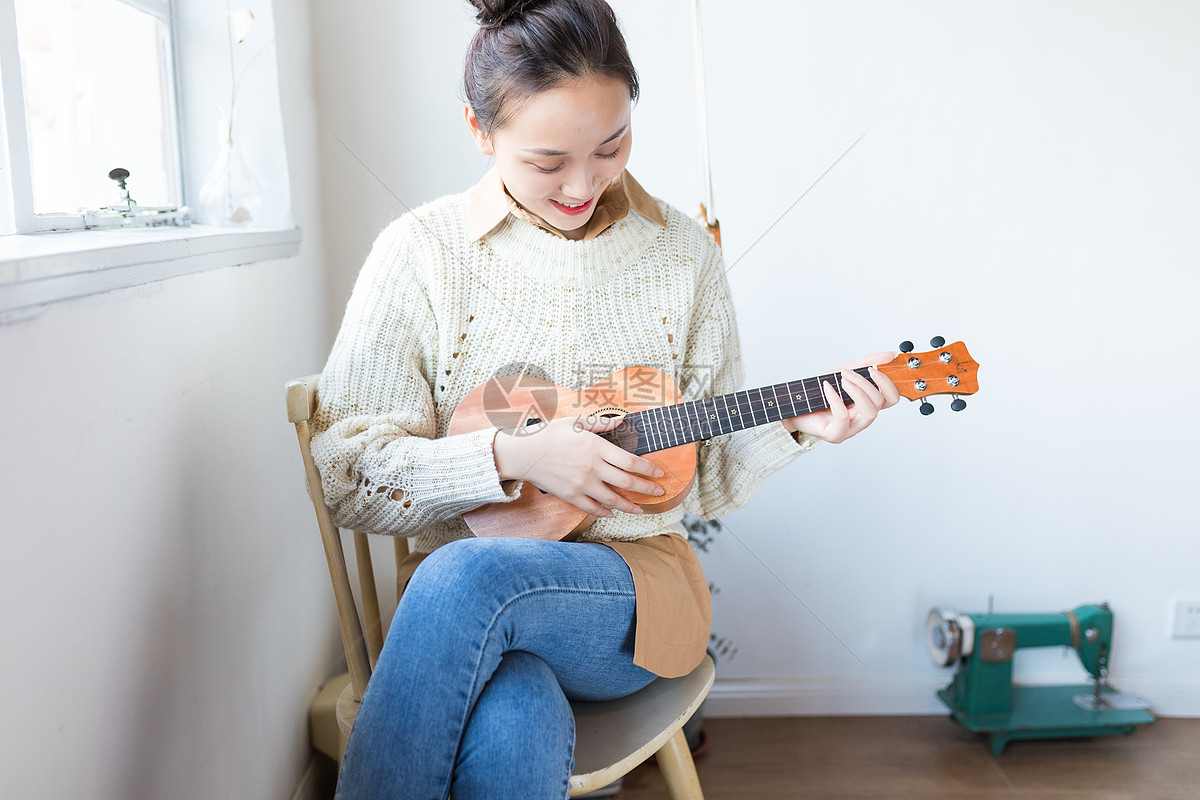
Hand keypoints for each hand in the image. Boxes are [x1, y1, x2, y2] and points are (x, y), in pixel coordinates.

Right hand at [491, 415, 664, 517]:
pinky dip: (605, 512)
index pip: (631, 461)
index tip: (659, 473)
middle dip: (647, 489)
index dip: (648, 469)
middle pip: (627, 482)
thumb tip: (622, 421)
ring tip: (642, 509)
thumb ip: (601, 423)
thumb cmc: (549, 433)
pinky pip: (593, 508)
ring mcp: (582, 484)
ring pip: (613, 500)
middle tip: (659, 491)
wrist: (523, 452)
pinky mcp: (571, 495)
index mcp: (596, 447)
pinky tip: (613, 512)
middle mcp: (592, 467)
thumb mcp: (576, 422)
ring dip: (631, 506)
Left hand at [782, 352, 899, 443]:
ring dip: (858, 392)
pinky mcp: (836, 435)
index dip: (888, 384)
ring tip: (842, 380)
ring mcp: (850, 429)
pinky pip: (843, 418)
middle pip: (880, 403)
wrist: (795, 404)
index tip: (874, 369)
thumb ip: (865, 363)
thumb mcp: (843, 373)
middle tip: (848, 373)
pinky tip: (827, 388)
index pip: (892, 398)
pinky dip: (836, 399)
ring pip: (870, 413)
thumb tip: (890, 354)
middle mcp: (862, 418)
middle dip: (866, 384)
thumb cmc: (820, 392)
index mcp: (867, 404)